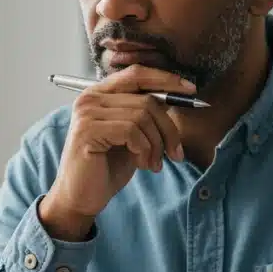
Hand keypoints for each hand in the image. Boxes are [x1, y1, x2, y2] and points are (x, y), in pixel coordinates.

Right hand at [41, 65, 194, 239]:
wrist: (81, 197)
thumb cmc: (107, 167)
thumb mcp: (133, 136)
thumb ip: (146, 114)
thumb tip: (177, 97)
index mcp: (100, 93)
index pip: (137, 73)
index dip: (166, 79)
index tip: (191, 90)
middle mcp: (90, 98)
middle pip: (147, 99)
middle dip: (168, 129)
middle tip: (175, 153)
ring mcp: (87, 113)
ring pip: (142, 116)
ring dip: (156, 144)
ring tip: (153, 164)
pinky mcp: (87, 131)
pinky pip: (132, 131)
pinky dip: (145, 150)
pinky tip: (141, 165)